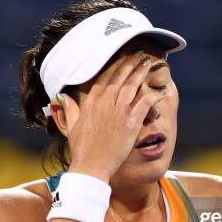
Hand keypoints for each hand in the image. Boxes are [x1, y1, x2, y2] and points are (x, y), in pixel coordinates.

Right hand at [57, 52, 165, 182]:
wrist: (91, 166)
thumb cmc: (82, 149)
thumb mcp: (72, 126)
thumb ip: (69, 109)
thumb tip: (61, 98)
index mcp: (91, 102)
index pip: (105, 77)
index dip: (116, 65)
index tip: (123, 57)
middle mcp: (105, 103)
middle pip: (120, 76)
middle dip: (131, 63)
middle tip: (140, 54)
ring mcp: (118, 111)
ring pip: (133, 85)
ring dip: (142, 72)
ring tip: (149, 63)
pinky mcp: (131, 122)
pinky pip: (144, 103)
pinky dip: (153, 94)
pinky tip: (160, 89)